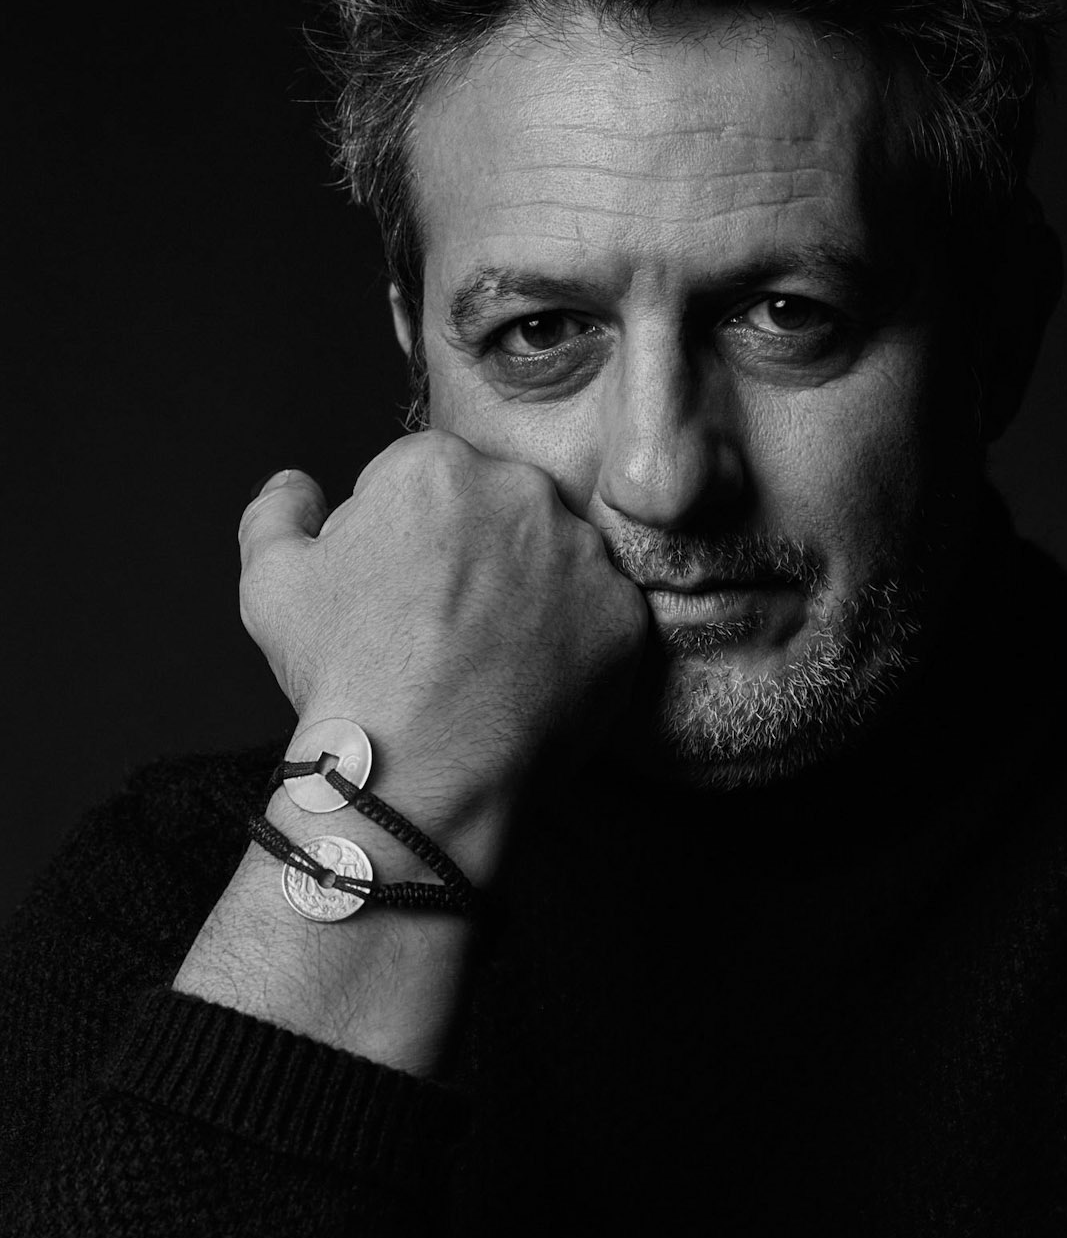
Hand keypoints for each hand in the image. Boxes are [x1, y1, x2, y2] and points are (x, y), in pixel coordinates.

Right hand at [238, 434, 648, 861]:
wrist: (417, 772)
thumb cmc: (344, 675)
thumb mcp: (271, 583)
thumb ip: (277, 510)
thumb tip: (297, 485)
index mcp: (439, 465)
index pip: (424, 483)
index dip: (400, 540)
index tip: (394, 592)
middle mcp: (523, 492)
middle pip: (495, 512)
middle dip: (470, 555)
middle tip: (438, 629)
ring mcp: (584, 556)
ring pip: (553, 561)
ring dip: (526, 594)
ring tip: (482, 659)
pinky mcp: (624, 619)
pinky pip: (599, 620)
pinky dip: (571, 646)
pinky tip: (526, 681)